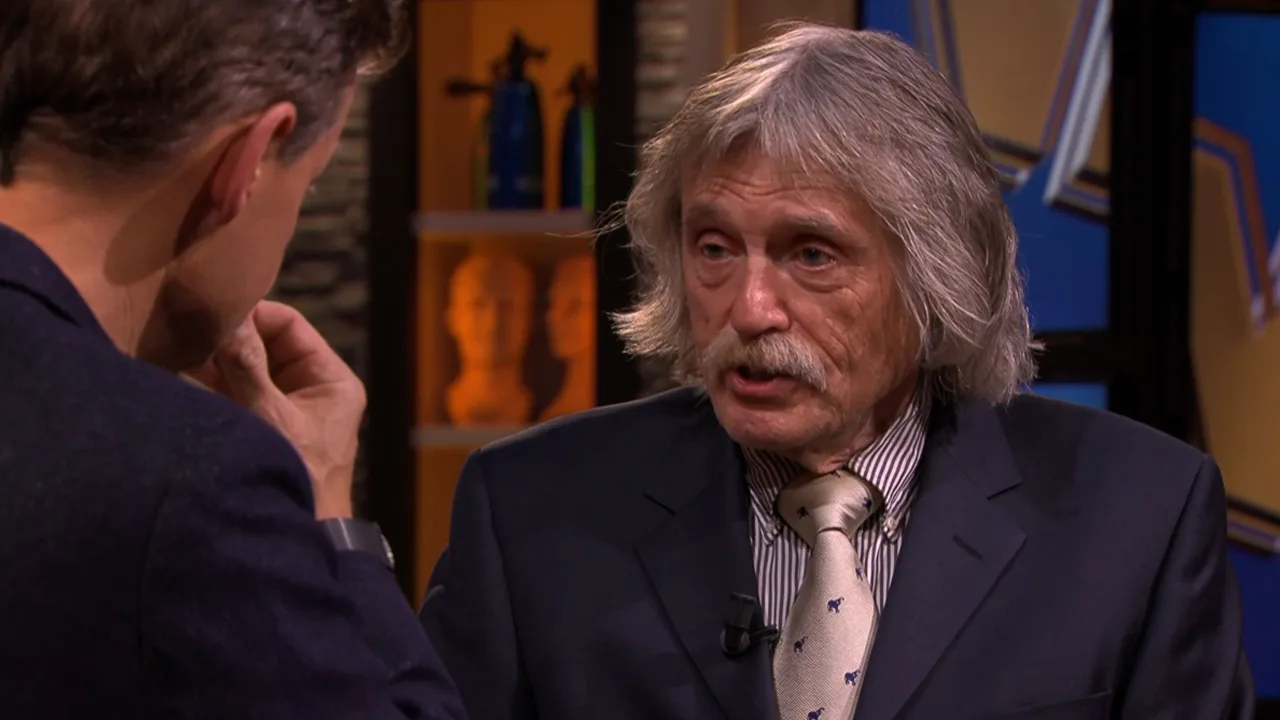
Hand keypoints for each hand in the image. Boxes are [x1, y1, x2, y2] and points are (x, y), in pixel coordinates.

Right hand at [189, 301, 364, 518]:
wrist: (294, 538)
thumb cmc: (296, 477)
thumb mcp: (271, 417)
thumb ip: (246, 367)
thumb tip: (228, 318)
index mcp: (330, 379)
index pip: (288, 324)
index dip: (251, 315)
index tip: (212, 315)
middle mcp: (309, 388)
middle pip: (262, 344)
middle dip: (226, 340)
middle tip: (187, 334)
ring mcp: (282, 407)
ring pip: (242, 369)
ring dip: (212, 364)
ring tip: (177, 353)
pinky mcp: (259, 427)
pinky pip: (231, 395)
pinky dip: (207, 387)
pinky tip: (176, 377)